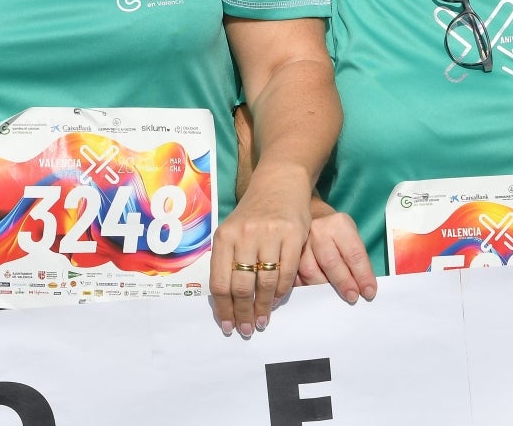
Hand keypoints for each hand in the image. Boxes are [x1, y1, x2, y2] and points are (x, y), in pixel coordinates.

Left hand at [209, 163, 310, 337]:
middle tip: (247, 329)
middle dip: (243, 313)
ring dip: (263, 307)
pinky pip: (286, 272)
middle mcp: (244, 235)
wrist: (280, 184)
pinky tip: (276, 300)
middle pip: (240, 286)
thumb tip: (226, 303)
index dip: (223, 309)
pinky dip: (281, 291)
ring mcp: (269, 234)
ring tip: (262, 321)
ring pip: (264, 283)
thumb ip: (228, 261)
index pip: (220, 282)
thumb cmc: (253, 214)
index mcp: (224, 237)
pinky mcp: (293, 234)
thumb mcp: (233, 231)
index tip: (228, 326)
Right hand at [296, 207, 376, 304]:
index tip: (368, 292)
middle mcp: (318, 230)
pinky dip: (306, 286)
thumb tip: (362, 287)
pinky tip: (315, 290)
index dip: (362, 275)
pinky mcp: (288, 253)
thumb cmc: (336, 232)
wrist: (312, 218)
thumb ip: (356, 260)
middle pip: (330, 262)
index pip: (354, 254)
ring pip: (310, 271)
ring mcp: (300, 241)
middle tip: (352, 297)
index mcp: (339, 224)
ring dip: (323, 287)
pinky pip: (295, 275)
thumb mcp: (351, 237)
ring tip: (333, 294)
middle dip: (343, 283)